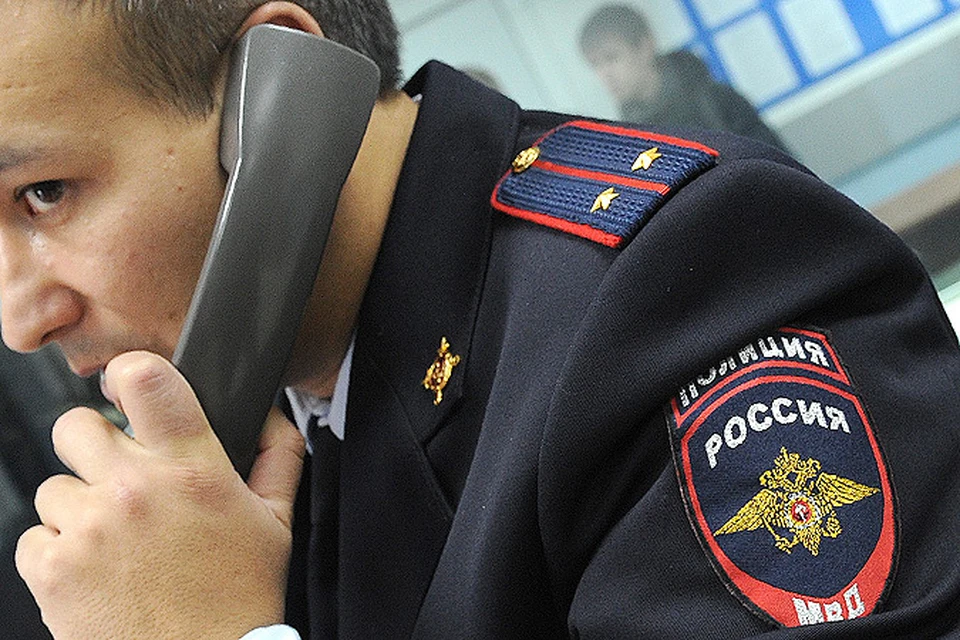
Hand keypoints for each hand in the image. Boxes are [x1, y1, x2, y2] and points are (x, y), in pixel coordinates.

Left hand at [16, 351, 305, 639]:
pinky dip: (58, 552)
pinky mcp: (52, 569)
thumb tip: (271, 415)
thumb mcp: (277, 521)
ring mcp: (88, 528)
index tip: (129, 388)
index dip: (130, 374)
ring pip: (53, 488)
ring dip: (79, 510)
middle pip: (75, 425)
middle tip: (117, 477)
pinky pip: (34, 536)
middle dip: (93, 446)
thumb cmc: (239, 596)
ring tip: (115, 542)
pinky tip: (96, 571)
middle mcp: (134, 489)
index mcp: (191, 469)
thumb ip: (277, 456)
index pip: (146, 379)